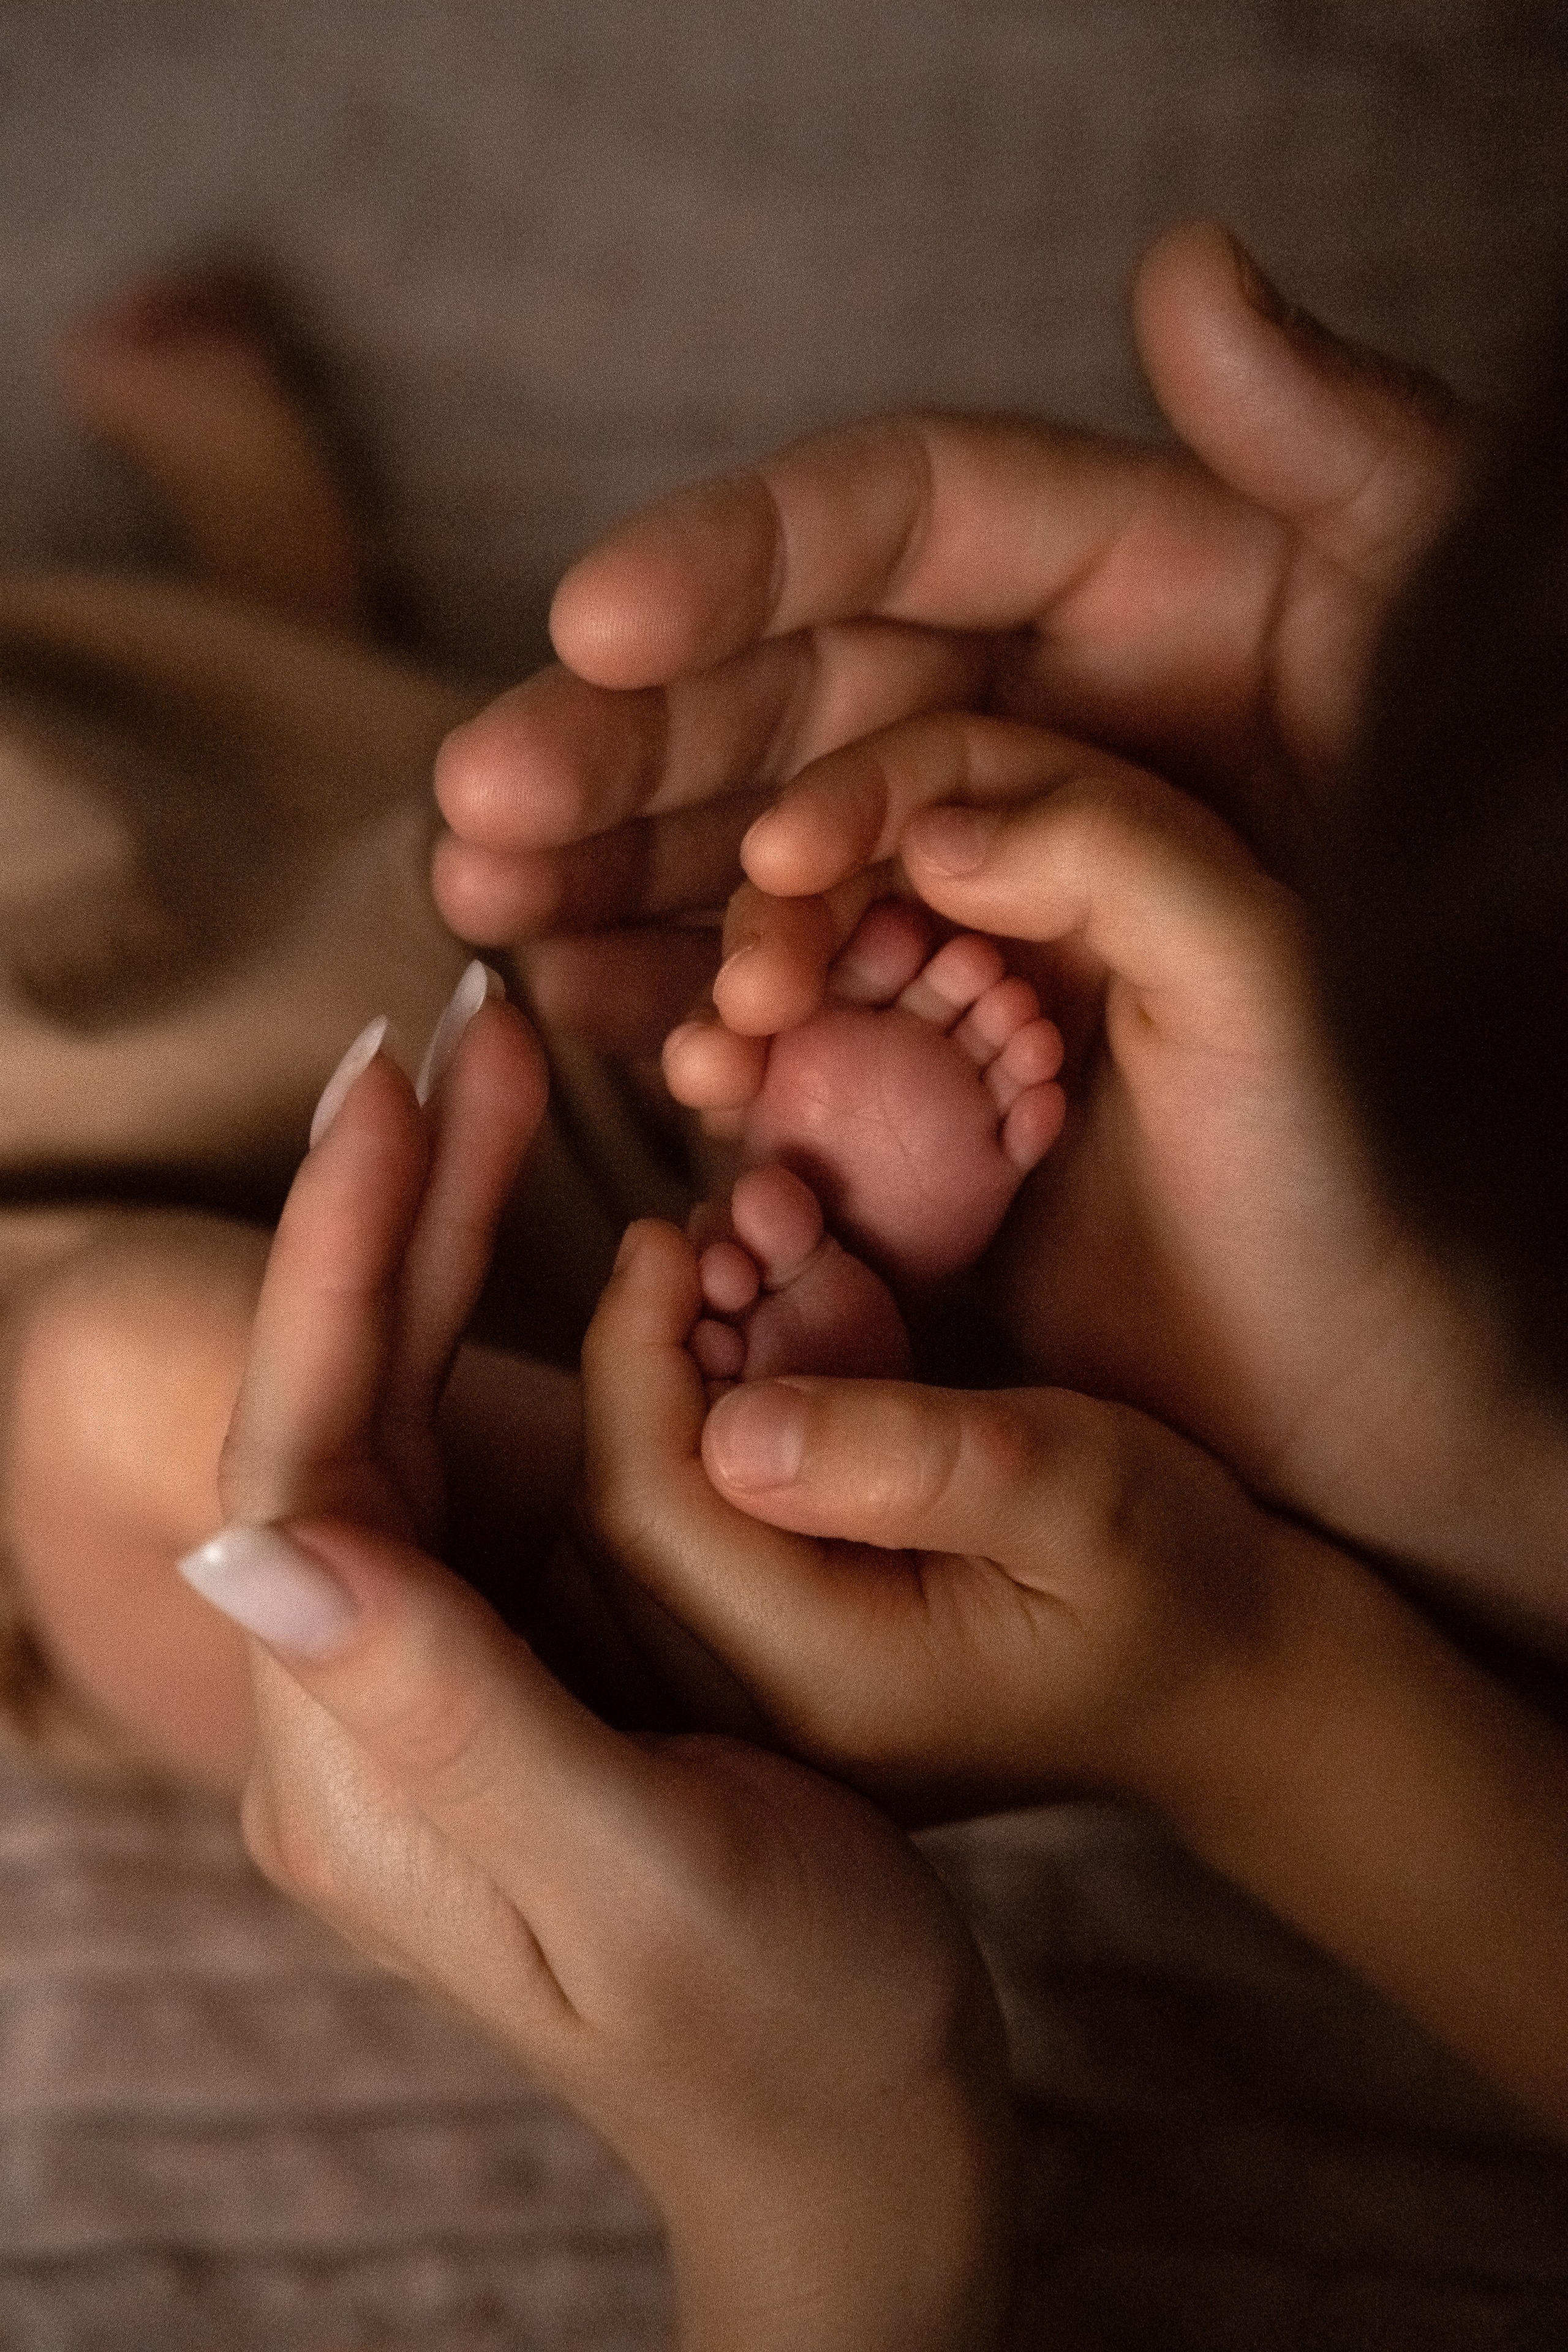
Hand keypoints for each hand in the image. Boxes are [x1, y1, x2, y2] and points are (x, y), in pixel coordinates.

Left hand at [193, 998, 1017, 2351]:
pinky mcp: (521, 1660)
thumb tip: (243, 1540)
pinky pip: (498, 1460)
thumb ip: (444, 1712)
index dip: (335, 1257)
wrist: (866, 2131)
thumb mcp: (636, 1873)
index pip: (305, 1456)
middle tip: (465, 1028)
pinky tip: (573, 1228)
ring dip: (456, 1242)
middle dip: (398, 1210)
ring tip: (516, 1079)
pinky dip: (522, 1330)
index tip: (388, 1080)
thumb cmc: (784, 2023)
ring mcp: (440, 1677)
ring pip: (419, 1412)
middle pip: (346, 1408)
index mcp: (359, 1760)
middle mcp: (366, 1709)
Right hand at [430, 220, 1475, 1051]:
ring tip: (482, 898)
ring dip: (609, 874)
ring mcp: (978, 867)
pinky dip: (696, 1009)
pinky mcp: (957, 1006)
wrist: (1503, 1141)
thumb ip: (1342, 450)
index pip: (897, 528)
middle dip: (620, 746)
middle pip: (782, 694)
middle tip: (482, 795)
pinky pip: (801, 994)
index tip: (596, 615)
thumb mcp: (1445, 631)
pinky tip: (596, 1016)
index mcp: (1132, 588)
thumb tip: (1189, 269)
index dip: (736, 560)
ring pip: (754, 846)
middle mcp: (1026, 710)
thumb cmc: (1510, 847)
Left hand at [583, 1216, 1341, 1823]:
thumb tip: (731, 1425)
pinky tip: (780, 1343)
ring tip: (748, 1274)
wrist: (1241, 1683)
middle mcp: (769, 1710)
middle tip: (715, 1240)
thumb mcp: (1079, 1485)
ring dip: (678, 1381)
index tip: (674, 1232)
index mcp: (828, 1678)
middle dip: (650, 1356)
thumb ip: (911, 1457)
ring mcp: (773, 1699)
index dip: (633, 1352)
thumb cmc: (1182, 1573)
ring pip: (648, 1522)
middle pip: (622, 1518)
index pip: (648, 1508)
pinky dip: (718, 1422)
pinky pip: (701, 1534)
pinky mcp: (792, 1664)